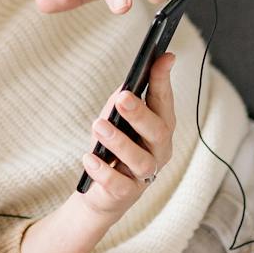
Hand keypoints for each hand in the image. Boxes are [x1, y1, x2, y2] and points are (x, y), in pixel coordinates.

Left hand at [19, 54, 179, 252]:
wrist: (100, 192)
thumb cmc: (111, 149)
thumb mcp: (116, 120)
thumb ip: (122, 102)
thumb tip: (128, 83)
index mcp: (160, 129)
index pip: (165, 102)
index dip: (164, 80)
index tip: (164, 58)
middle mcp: (159, 152)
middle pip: (158, 131)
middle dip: (140, 113)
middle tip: (122, 97)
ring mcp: (145, 175)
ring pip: (141, 159)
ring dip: (119, 141)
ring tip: (99, 126)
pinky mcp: (127, 194)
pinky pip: (118, 184)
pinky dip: (102, 170)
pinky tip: (89, 158)